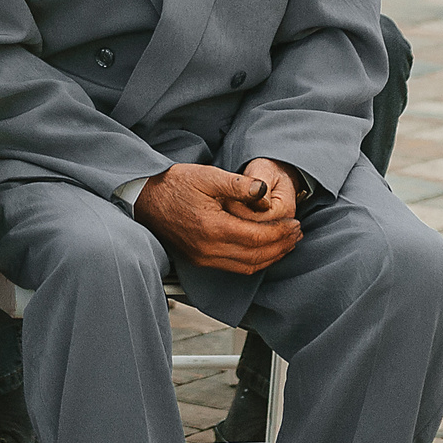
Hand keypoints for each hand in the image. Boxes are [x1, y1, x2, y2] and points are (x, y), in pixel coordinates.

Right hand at [134, 162, 301, 274]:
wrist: (145, 199)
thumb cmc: (174, 184)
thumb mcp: (206, 175)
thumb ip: (237, 184)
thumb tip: (263, 191)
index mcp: (212, 227)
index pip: (257, 237)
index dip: (281, 232)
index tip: (295, 224)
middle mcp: (209, 249)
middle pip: (256, 255)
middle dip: (281, 246)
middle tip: (297, 234)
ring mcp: (203, 258)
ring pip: (247, 266)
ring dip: (271, 257)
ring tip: (287, 243)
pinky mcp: (200, 260)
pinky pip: (235, 268)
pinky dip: (254, 261)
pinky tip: (264, 251)